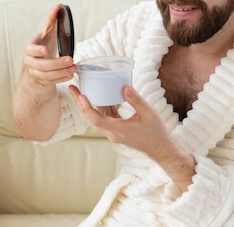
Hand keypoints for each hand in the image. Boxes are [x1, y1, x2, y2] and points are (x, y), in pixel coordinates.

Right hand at [23, 4, 76, 86]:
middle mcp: (31, 62)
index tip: (47, 50)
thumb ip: (52, 20)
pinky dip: (62, 78)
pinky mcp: (43, 81)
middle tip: (70, 59)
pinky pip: (52, 82)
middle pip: (41, 65)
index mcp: (31, 48)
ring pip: (47, 75)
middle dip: (56, 63)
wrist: (36, 65)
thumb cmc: (43, 45)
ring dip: (61, 72)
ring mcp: (36, 73)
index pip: (31, 50)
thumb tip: (59, 6)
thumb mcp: (46, 33)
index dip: (38, 51)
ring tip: (74, 67)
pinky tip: (71, 74)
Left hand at [69, 84, 195, 191]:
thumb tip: (124, 86)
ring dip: (90, 103)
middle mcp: (112, 132)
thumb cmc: (156, 131)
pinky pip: (106, 116)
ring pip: (98, 116)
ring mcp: (114, 132)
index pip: (97, 120)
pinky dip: (102, 105)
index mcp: (119, 130)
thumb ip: (136, 100)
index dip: (87, 108)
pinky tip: (101, 94)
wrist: (160, 147)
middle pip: (92, 117)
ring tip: (82, 88)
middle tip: (72, 87)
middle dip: (81, 102)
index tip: (81, 95)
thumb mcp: (148, 113)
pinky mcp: (117, 129)